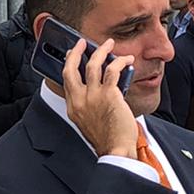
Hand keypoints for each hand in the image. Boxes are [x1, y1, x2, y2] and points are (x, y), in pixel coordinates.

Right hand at [62, 38, 137, 158]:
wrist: (115, 150)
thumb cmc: (107, 140)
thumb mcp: (89, 123)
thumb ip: (89, 106)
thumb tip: (99, 90)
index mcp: (73, 108)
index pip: (66, 81)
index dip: (69, 65)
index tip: (73, 57)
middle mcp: (80, 100)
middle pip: (71, 69)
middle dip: (76, 52)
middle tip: (82, 43)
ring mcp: (93, 97)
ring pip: (93, 65)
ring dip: (102, 51)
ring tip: (109, 44)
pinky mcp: (109, 95)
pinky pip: (113, 70)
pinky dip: (121, 62)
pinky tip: (127, 60)